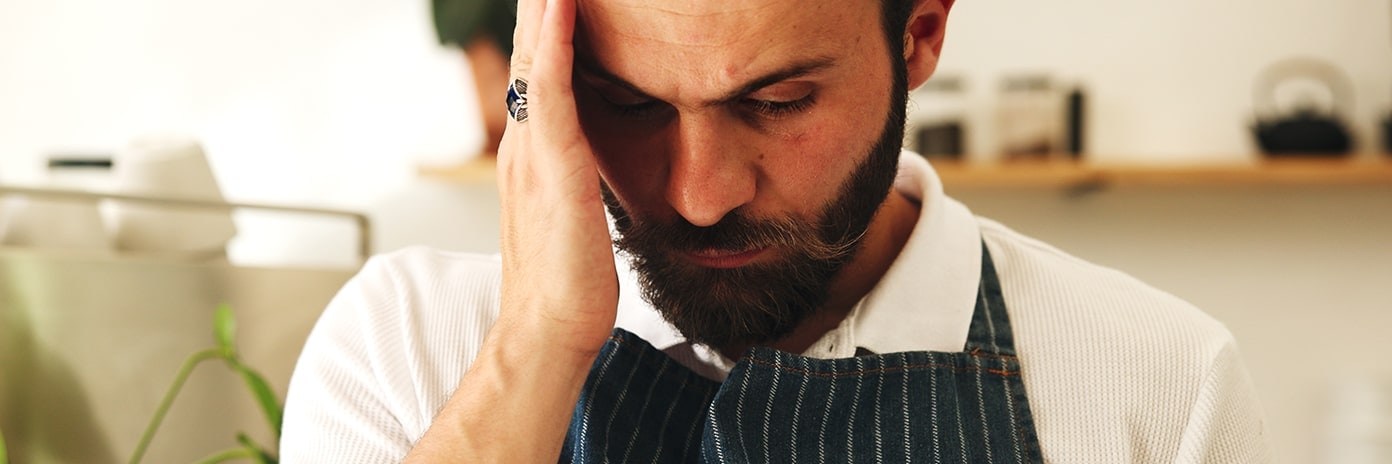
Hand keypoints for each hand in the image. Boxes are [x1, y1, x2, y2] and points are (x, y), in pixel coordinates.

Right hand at [404, 1, 617, 459]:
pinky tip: (563, 5)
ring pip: (535, 60)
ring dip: (543, 9)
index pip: (537, 71)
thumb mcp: (572, 212)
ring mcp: (532, 153)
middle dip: (536, 5)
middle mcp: (523, 143)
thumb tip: (589, 159)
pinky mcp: (554, 169)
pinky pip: (554, 93)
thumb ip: (573, 177)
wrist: (549, 332)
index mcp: (529, 152)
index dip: (545, 25)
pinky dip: (557, 45)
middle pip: (527, 52)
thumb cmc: (566, 283)